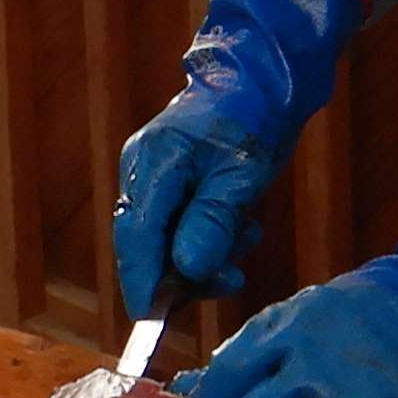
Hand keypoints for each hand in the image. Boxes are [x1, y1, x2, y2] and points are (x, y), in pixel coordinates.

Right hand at [111, 0, 364, 310]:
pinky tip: (241, 224)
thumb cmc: (254, 116)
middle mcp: (142, 171)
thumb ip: (211, 221)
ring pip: (164, 237)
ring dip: (204, 252)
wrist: (263, 76)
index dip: (143, 282)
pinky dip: (208, 235)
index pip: (135, 237)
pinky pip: (178, 223)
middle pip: (144, 243)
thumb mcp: (242, 173)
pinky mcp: (170, 179)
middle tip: (230, 278)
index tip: (156, 320)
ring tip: (247, 237)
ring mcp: (153, 175)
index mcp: (152, 165)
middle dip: (184, 271)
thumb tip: (185, 269)